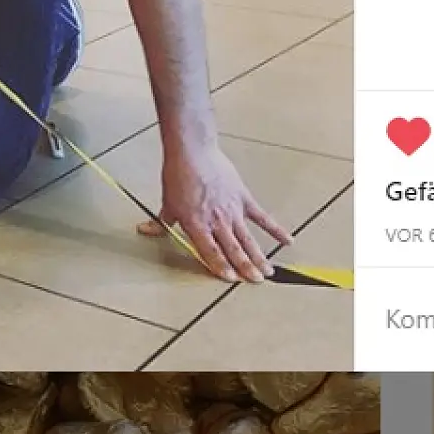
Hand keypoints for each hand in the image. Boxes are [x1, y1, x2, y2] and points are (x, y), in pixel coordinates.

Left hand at [137, 140, 292, 282]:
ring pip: (248, 238)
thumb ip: (162, 222)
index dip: (220, 266)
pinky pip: (262, 217)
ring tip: (268, 272)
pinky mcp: (243, 198)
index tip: (230, 279)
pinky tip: (286, 240)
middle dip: (245, 268)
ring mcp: (232, 210)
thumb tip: (146, 230)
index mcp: (197, 224)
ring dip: (258, 256)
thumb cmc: (178, 175)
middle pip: (233, 249)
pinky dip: (275, 229)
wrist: (193, 152)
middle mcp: (217, 220)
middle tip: (255, 281)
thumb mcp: (167, 203)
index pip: (209, 251)